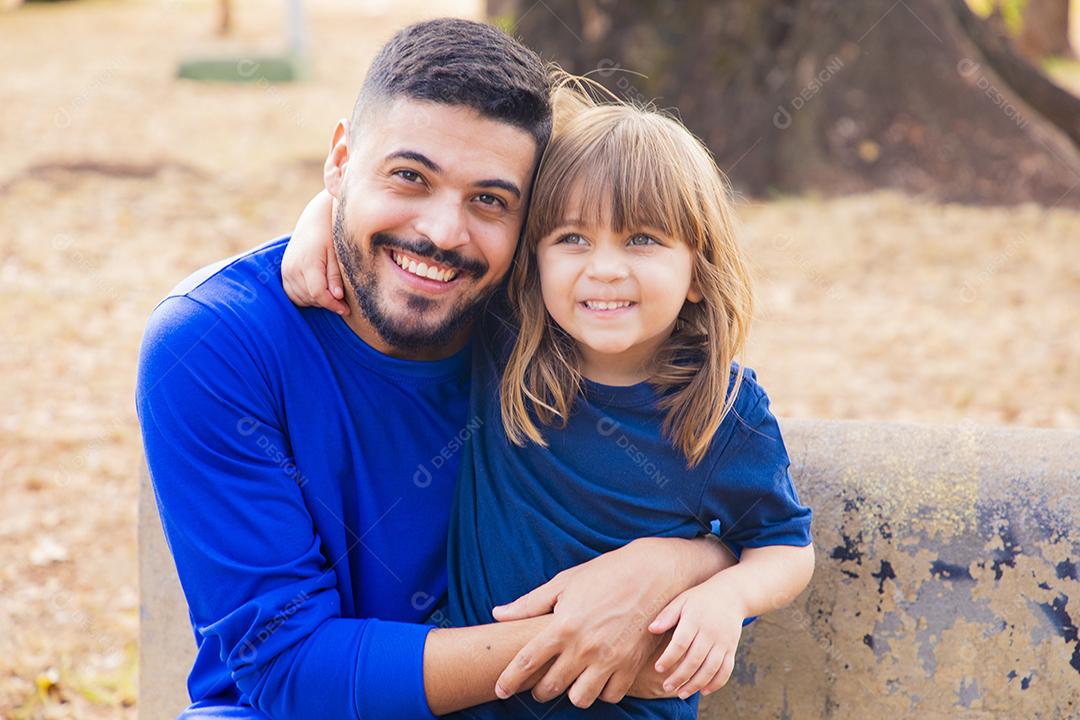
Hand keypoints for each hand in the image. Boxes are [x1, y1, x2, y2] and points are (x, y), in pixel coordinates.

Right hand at [281, 190, 348, 315]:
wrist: (315, 219)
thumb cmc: (331, 235)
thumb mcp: (337, 254)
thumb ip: (335, 276)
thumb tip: (337, 296)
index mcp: (308, 262)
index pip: (318, 293)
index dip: (333, 305)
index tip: (346, 309)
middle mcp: (293, 268)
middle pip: (310, 298)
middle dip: (327, 303)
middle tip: (343, 302)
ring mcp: (286, 270)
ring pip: (300, 298)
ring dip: (316, 301)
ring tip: (332, 295)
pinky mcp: (284, 271)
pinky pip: (292, 294)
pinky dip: (305, 297)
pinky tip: (318, 291)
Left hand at [491, 538, 701, 708]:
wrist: (653, 573)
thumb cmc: (605, 573)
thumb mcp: (565, 582)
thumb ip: (530, 603)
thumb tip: (498, 614)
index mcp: (563, 625)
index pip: (526, 661)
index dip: (509, 680)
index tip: (500, 690)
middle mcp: (584, 647)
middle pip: (550, 687)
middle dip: (539, 690)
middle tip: (539, 684)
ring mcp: (609, 659)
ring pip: (580, 698)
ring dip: (571, 693)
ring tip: (571, 681)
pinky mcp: (631, 665)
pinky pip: (611, 695)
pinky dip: (602, 691)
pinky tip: (598, 678)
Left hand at [647, 572, 745, 698]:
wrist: (731, 595)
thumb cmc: (700, 599)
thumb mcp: (682, 601)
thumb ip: (667, 616)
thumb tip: (651, 629)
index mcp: (695, 620)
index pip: (681, 643)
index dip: (669, 658)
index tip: (658, 668)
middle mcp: (710, 632)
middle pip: (695, 659)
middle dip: (680, 677)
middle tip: (666, 686)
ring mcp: (723, 642)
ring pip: (711, 668)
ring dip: (696, 684)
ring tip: (681, 693)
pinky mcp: (732, 649)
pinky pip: (726, 670)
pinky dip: (716, 683)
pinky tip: (703, 691)